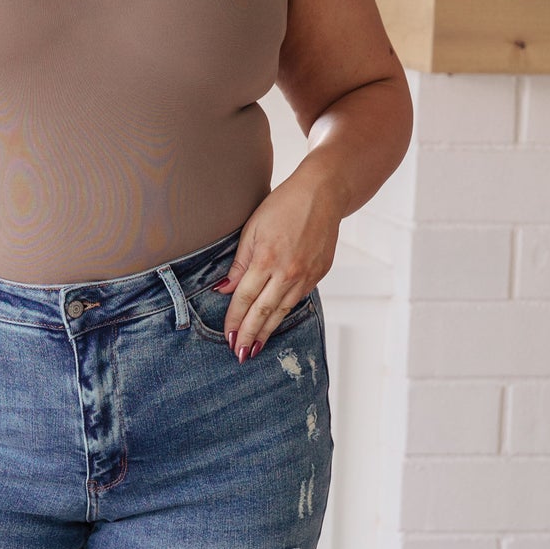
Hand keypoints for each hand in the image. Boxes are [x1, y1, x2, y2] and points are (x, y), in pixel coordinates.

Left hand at [215, 160, 344, 357]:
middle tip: (240, 354)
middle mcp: (287, 272)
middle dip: (250, 335)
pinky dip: (284, 314)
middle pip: (263, 311)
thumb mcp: (252, 228)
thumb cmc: (284, 205)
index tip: (227, 336)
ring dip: (267, 331)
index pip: (245, 298)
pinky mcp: (319, 274)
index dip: (235, 319)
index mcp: (266, 259)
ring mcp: (306, 275)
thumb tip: (225, 290)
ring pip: (282, 311)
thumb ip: (239, 263)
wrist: (324, 193)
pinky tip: (275, 324)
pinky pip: (297, 300)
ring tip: (256, 348)